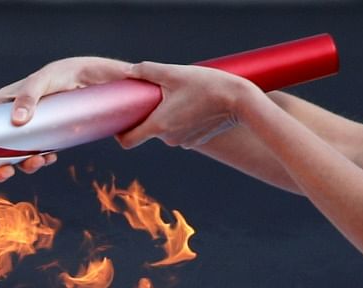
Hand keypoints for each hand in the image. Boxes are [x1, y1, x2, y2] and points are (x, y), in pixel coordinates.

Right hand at [0, 57, 132, 181]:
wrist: (88, 78)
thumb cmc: (58, 74)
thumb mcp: (41, 82)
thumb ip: (27, 96)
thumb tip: (17, 120)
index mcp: (1, 103)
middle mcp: (11, 119)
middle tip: (7, 171)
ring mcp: (28, 130)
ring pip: (17, 155)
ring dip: (25, 164)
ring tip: (40, 161)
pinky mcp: (45, 136)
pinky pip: (37, 154)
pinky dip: (42, 159)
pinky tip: (50, 157)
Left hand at [116, 62, 256, 148]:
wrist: (242, 100)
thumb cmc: (208, 85)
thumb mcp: (175, 72)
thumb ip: (148, 71)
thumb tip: (129, 70)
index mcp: (159, 126)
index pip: (127, 141)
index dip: (120, 133)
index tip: (121, 120)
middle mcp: (169, 139)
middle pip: (148, 130)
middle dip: (149, 115)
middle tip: (158, 96)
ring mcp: (184, 142)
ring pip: (166, 130)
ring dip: (167, 117)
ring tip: (180, 98)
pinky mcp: (197, 140)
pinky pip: (181, 131)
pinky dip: (182, 121)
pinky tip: (193, 105)